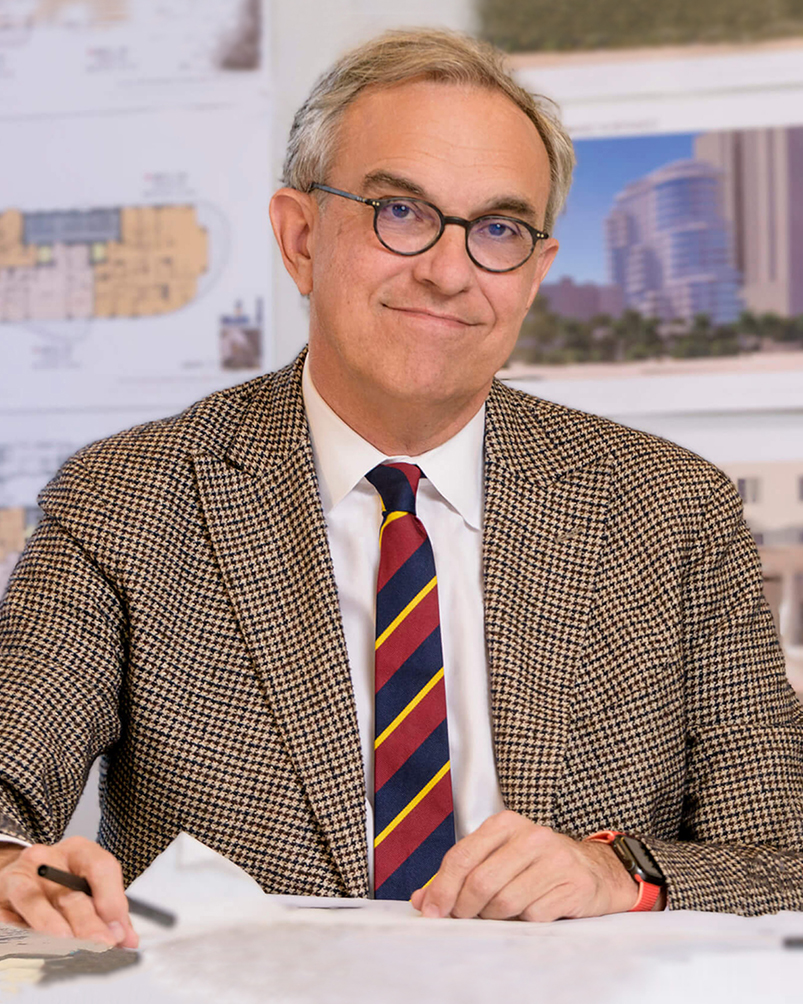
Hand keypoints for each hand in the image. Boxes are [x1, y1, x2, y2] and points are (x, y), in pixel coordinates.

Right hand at [0, 837, 137, 946]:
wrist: (17, 874)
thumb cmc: (59, 881)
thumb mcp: (87, 883)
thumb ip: (109, 910)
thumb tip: (127, 940)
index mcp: (77, 851)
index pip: (100, 868)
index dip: (112, 900)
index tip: (120, 930)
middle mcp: (48, 860)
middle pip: (71, 892)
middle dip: (88, 922)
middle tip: (102, 944)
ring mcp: (20, 876)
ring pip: (36, 901)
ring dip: (53, 926)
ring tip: (68, 945)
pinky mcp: (0, 897)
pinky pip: (10, 918)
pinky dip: (24, 933)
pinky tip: (37, 947)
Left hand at [409, 811, 645, 920]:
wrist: (595, 870)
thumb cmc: (536, 866)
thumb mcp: (498, 859)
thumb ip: (460, 875)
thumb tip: (423, 899)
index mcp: (505, 823)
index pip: (462, 856)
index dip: (442, 888)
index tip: (431, 911)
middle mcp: (531, 836)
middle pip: (481, 882)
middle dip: (466, 909)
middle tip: (465, 919)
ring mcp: (555, 859)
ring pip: (505, 902)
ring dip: (495, 918)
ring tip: (499, 915)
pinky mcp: (574, 885)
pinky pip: (534, 916)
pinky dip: (524, 922)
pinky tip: (529, 914)